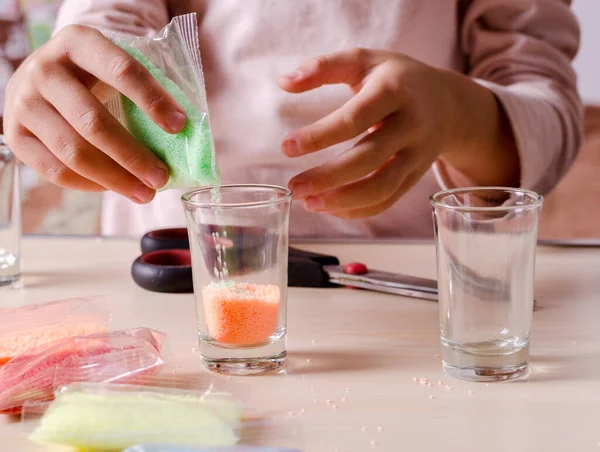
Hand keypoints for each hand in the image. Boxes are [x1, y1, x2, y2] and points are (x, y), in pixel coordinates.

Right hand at [4, 25, 186, 203]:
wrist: (41, 75)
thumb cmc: (91, 75)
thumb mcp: (112, 65)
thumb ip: (144, 89)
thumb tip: (185, 133)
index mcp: (78, 42)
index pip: (122, 70)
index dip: (153, 100)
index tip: (180, 127)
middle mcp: (44, 69)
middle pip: (94, 122)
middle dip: (133, 156)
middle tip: (161, 177)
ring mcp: (23, 103)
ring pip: (74, 152)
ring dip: (115, 178)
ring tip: (145, 193)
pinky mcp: (15, 135)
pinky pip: (56, 171)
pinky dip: (90, 185)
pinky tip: (114, 188)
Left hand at [278, 48, 518, 218]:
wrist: (448, 102)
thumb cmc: (395, 78)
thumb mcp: (363, 60)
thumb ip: (323, 67)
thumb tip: (284, 82)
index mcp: (394, 91)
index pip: (354, 119)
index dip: (319, 136)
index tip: (287, 148)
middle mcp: (411, 125)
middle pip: (368, 158)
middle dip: (327, 177)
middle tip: (295, 187)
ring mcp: (417, 155)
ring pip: (382, 187)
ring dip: (342, 201)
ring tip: (309, 204)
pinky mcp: (416, 176)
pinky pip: (388, 200)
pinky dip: (358, 210)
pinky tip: (330, 208)